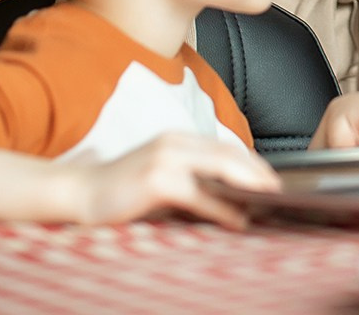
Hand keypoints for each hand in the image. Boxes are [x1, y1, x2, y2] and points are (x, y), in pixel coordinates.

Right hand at [76, 132, 278, 229]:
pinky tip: (237, 220)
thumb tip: (226, 196)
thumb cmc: (120, 190)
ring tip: (267, 199)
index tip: (270, 178)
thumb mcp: (159, 175)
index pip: (225, 147)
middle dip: (257, 172)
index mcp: (177, 138)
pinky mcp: (159, 180)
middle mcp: (175, 142)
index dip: (251, 162)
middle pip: (229, 154)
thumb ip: (190, 179)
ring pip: (222, 168)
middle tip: (278, 189)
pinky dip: (224, 208)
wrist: (79, 194)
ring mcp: (167, 158)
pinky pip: (202, 195)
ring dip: (249, 185)